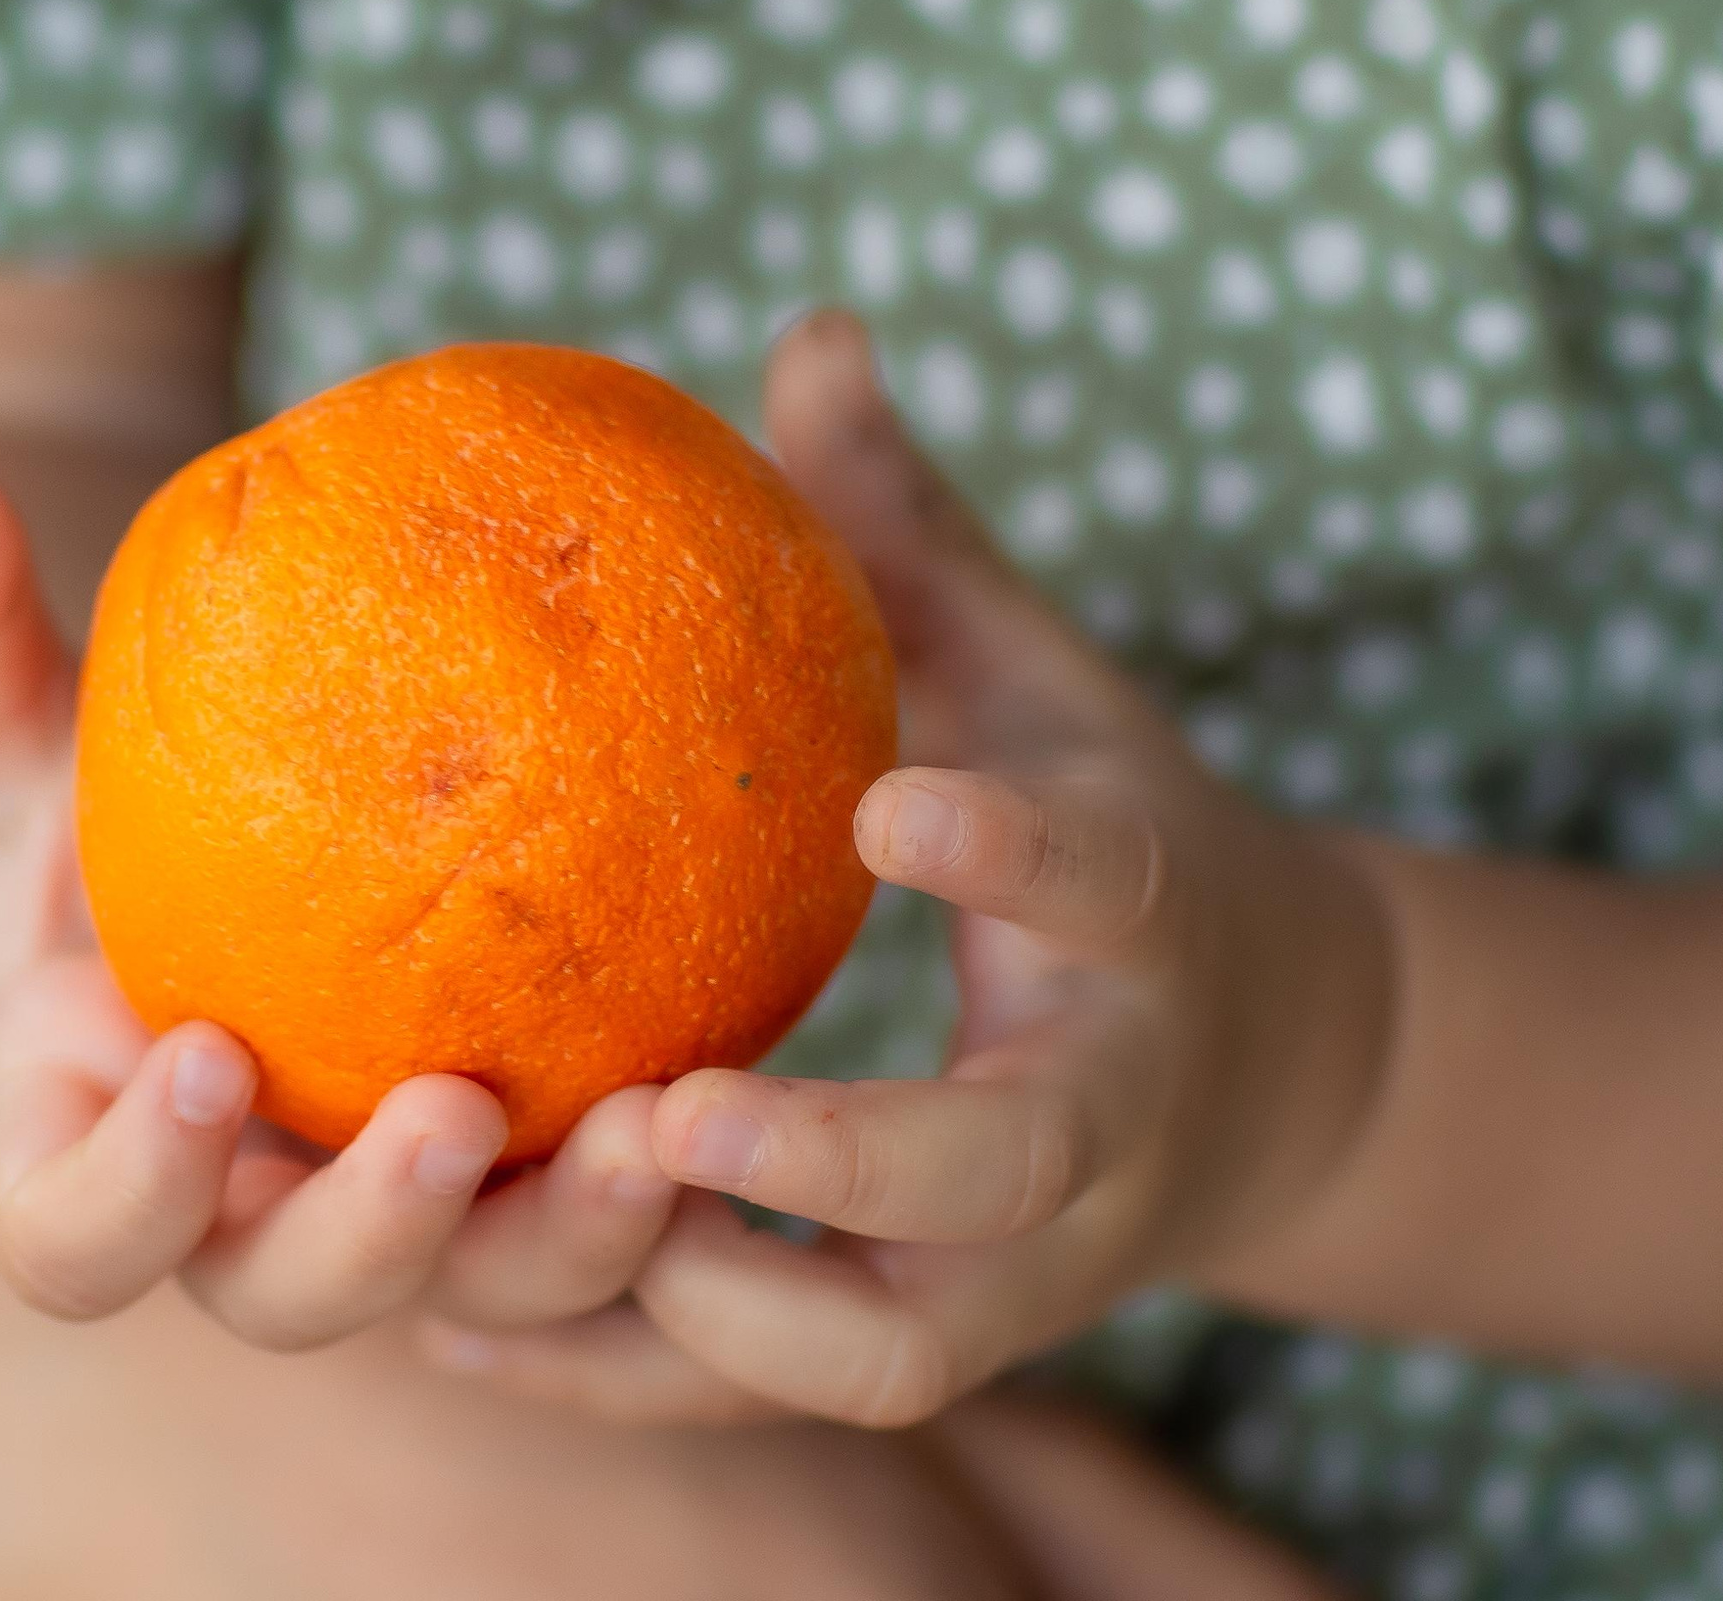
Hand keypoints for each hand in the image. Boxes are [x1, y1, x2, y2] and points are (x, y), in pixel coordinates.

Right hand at [0, 430, 681, 1346]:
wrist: (211, 868)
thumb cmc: (88, 807)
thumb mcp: (22, 719)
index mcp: (95, 1144)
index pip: (72, 1238)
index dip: (131, 1193)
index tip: (208, 1054)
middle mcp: (240, 1218)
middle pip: (285, 1301)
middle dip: (373, 1239)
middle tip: (463, 1111)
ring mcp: (389, 1221)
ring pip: (481, 1299)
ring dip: (573, 1237)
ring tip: (670, 1118)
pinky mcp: (515, 1192)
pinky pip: (595, 1216)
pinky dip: (669, 1181)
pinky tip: (754, 1068)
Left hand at [422, 312, 1396, 1424]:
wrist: (1266, 1079)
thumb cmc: (1110, 846)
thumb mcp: (1039, 681)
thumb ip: (917, 532)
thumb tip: (808, 326)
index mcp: (1137, 928)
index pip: (1100, 891)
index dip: (1011, 857)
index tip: (888, 810)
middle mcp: (1099, 1124)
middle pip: (999, 1180)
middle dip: (850, 1159)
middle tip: (666, 1111)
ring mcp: (1030, 1265)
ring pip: (887, 1349)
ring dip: (709, 1311)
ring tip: (510, 1244)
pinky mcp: (944, 1338)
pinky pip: (780, 1395)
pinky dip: (632, 1375)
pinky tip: (456, 1328)